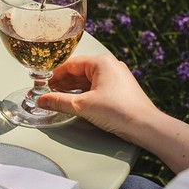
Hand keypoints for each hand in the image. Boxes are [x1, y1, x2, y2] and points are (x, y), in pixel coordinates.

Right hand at [37, 54, 160, 140]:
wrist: (146, 126)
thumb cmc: (120, 110)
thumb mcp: (82, 105)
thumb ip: (58, 101)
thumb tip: (42, 100)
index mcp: (101, 62)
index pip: (70, 64)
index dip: (53, 74)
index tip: (42, 83)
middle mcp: (110, 66)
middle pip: (78, 71)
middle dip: (61, 82)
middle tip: (47, 91)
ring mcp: (116, 78)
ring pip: (86, 80)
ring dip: (71, 89)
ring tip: (57, 98)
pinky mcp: (120, 90)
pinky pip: (95, 87)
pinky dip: (83, 93)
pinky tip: (74, 102)